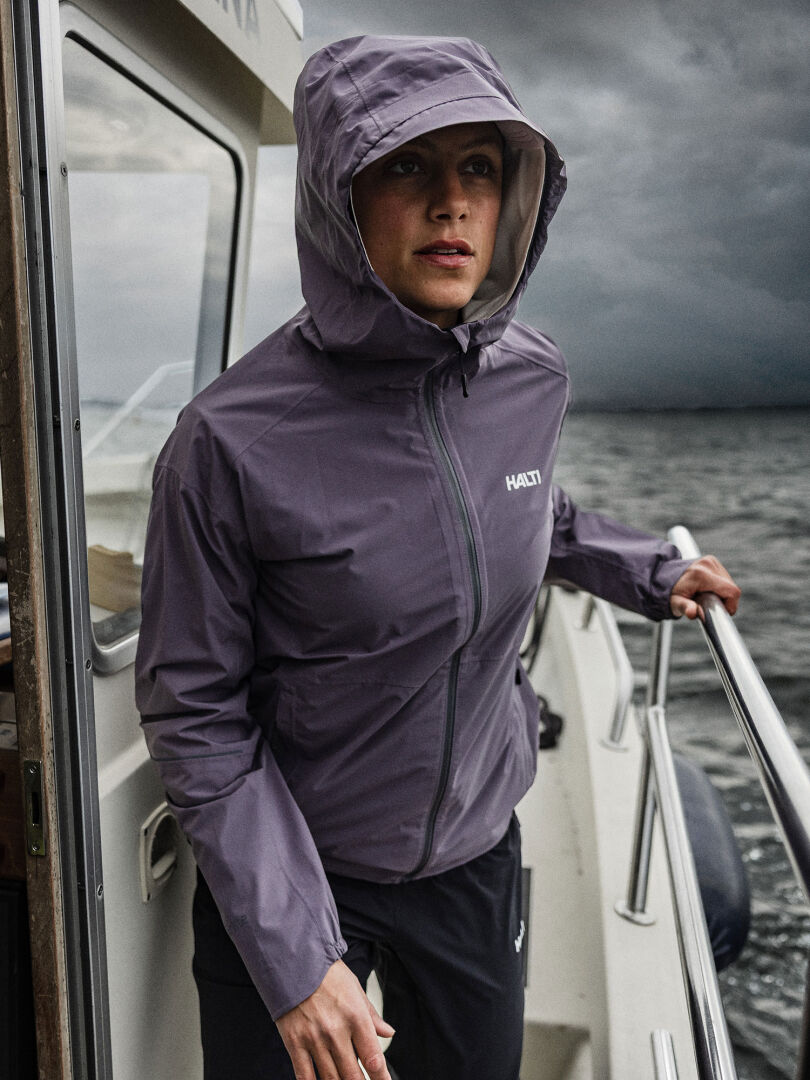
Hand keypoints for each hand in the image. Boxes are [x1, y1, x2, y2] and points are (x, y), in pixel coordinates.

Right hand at [276, 960, 393, 1079]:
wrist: (294, 960)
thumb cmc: (326, 973)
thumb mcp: (355, 988)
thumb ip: (371, 1015)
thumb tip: (388, 1032)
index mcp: (355, 1016)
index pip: (373, 1057)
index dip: (381, 1077)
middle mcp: (336, 1031)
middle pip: (352, 1074)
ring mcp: (314, 1038)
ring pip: (330, 1078)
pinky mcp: (294, 1042)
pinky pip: (304, 1075)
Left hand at [669, 554, 740, 619]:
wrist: (662, 576)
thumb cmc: (669, 593)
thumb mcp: (675, 603)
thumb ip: (685, 608)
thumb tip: (693, 613)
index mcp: (701, 575)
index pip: (731, 591)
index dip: (731, 605)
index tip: (721, 612)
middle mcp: (708, 564)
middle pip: (731, 587)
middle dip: (724, 600)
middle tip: (708, 604)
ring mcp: (711, 561)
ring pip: (729, 582)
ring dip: (722, 593)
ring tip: (706, 596)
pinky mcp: (712, 561)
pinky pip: (724, 578)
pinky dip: (720, 586)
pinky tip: (707, 589)